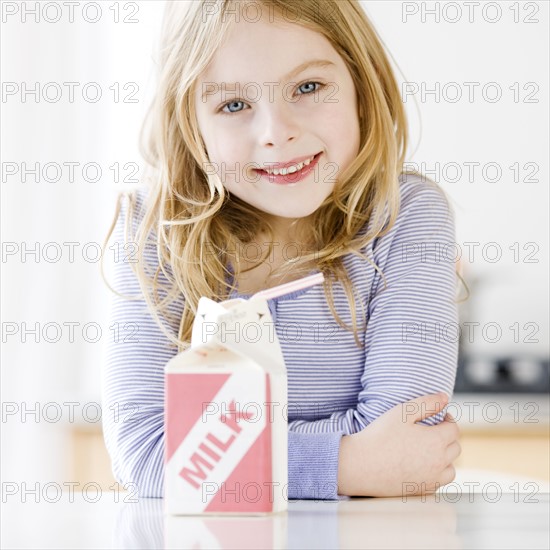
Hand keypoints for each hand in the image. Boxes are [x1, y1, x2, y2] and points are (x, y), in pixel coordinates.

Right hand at [337, 393, 460, 496]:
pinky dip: (436, 474)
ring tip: (430, 450)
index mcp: (436, 441)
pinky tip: (422, 466)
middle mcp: (439, 463)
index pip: (454, 429)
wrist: (361, 465)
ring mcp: (432, 479)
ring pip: (450, 469)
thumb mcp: (402, 412)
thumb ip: (426, 403)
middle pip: (455, 448)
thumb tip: (445, 398)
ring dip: (445, 458)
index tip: (440, 417)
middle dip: (447, 437)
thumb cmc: (380, 436)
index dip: (448, 420)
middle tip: (433, 430)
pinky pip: (438, 483)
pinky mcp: (422, 491)